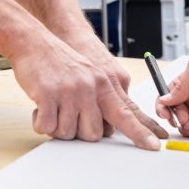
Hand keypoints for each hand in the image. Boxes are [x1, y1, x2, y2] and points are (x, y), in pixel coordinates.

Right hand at [10, 37, 167, 150]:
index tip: (154, 147)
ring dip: (57, 126)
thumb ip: (104, 97)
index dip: (140, 132)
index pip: (127, 113)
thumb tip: (108, 127)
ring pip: (68, 134)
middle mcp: (91, 88)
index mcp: (105, 83)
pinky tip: (40, 106)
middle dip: (78, 130)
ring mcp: (70, 92)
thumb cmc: (61, 60)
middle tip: (66, 111)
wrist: (34, 41)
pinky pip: (46, 127)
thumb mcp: (91, 74)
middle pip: (93, 134)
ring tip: (52, 104)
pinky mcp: (48, 95)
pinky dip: (40, 122)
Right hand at [155, 38, 188, 137]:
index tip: (165, 114)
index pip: (166, 99)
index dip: (162, 108)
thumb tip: (166, 99)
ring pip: (188, 124)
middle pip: (176, 115)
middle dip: (176, 119)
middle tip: (182, 119)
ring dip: (186, 127)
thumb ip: (181, 85)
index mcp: (183, 85)